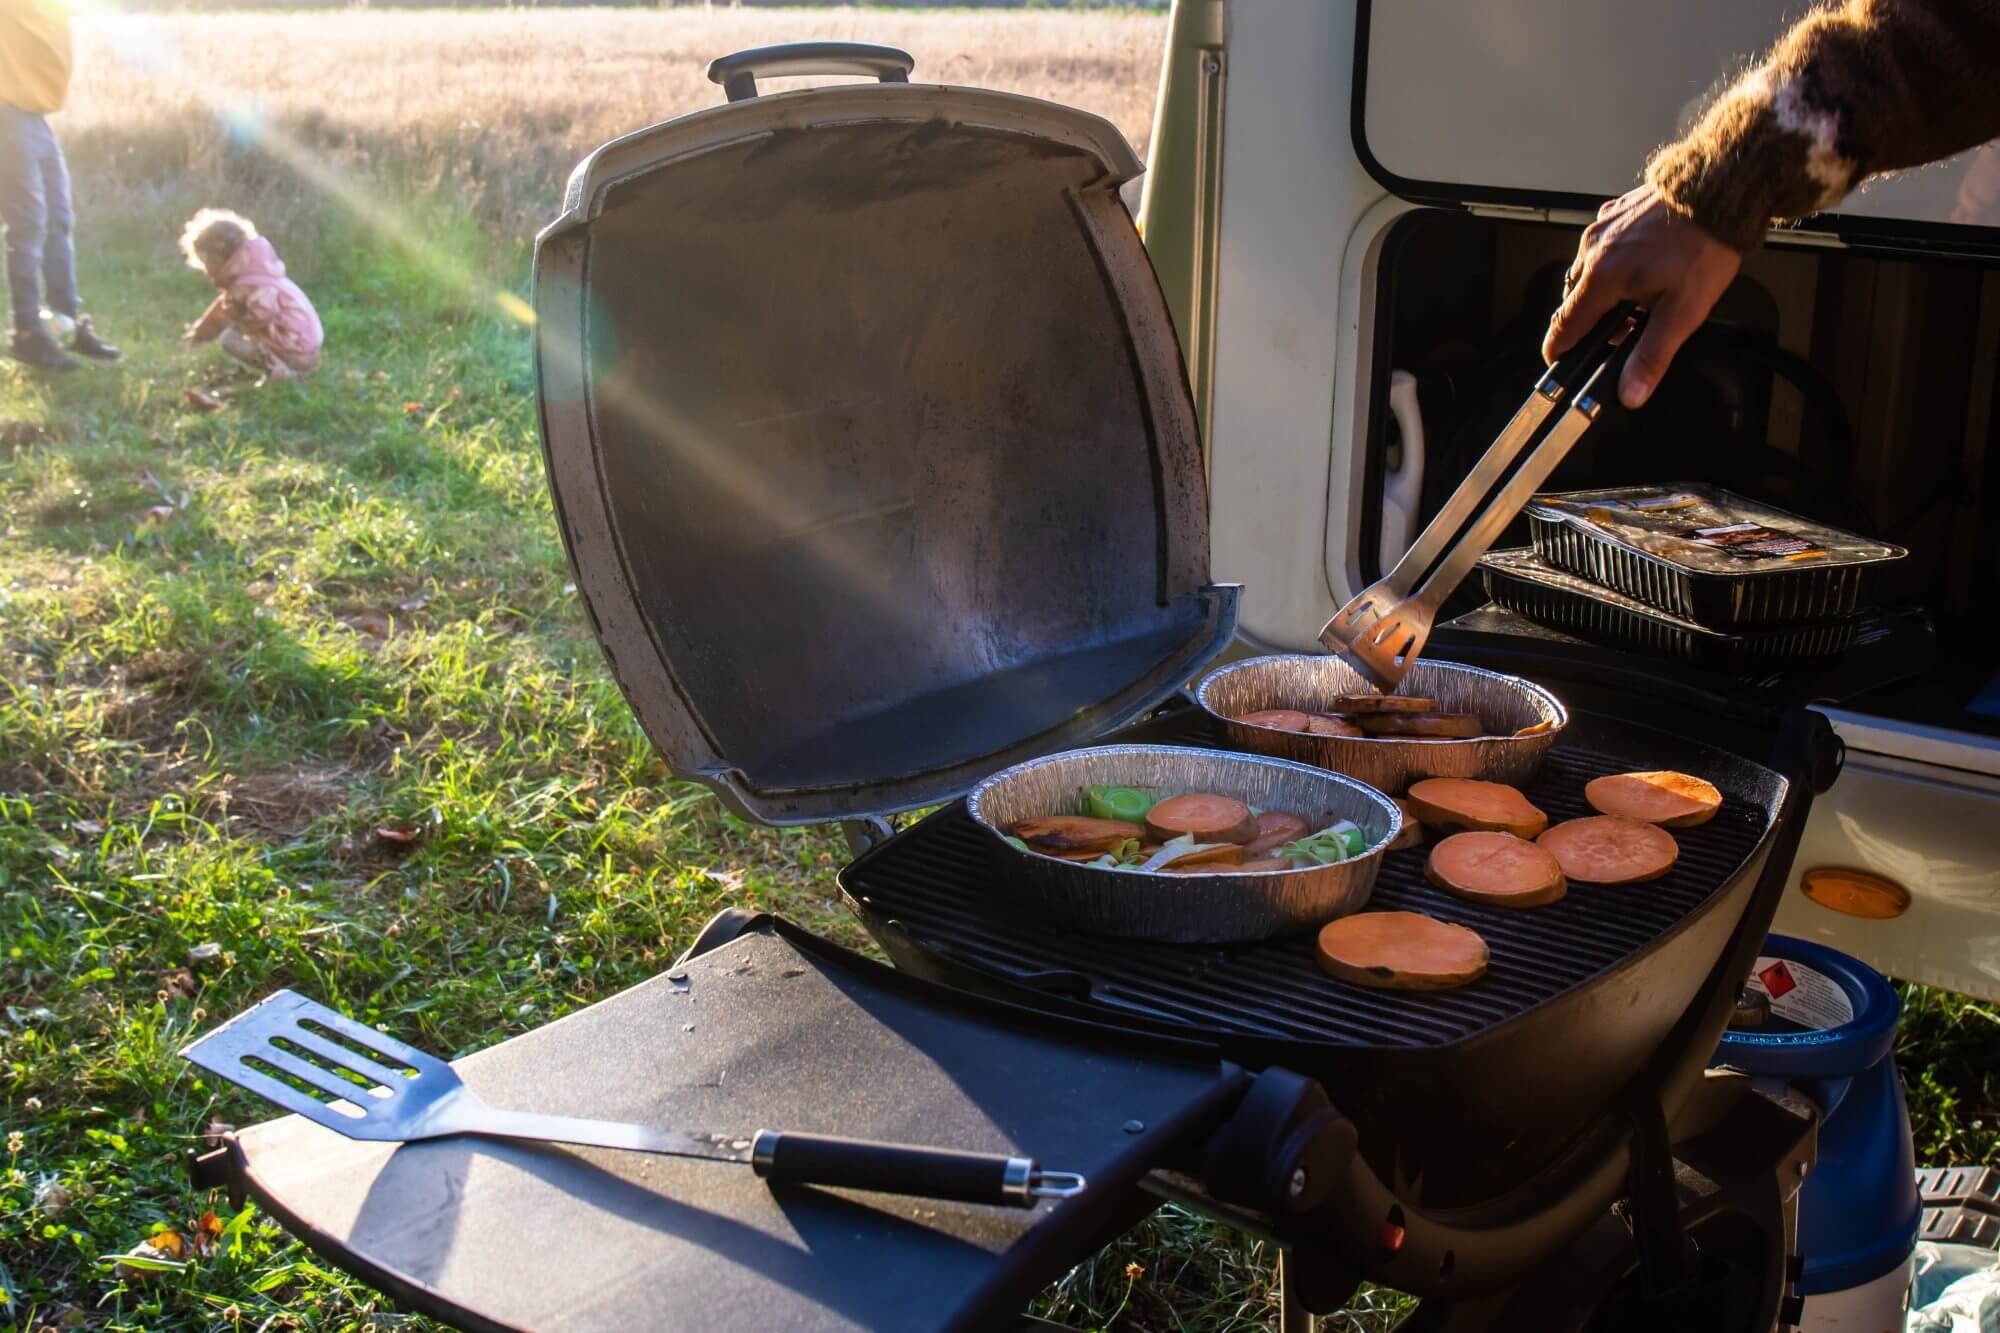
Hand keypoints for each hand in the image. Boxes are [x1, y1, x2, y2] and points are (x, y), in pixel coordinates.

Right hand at [1543, 183, 1742, 408]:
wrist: (1722, 190)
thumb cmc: (1705, 244)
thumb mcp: (1683, 312)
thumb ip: (1651, 355)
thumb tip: (1630, 393)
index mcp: (1601, 278)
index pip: (1563, 327)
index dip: (1559, 353)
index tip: (1559, 366)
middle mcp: (1592, 250)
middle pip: (1574, 302)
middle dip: (1593, 322)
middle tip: (1626, 330)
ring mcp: (1601, 227)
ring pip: (1587, 274)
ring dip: (1603, 292)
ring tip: (1641, 295)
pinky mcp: (1615, 213)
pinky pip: (1601, 248)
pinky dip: (1614, 264)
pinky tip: (1644, 265)